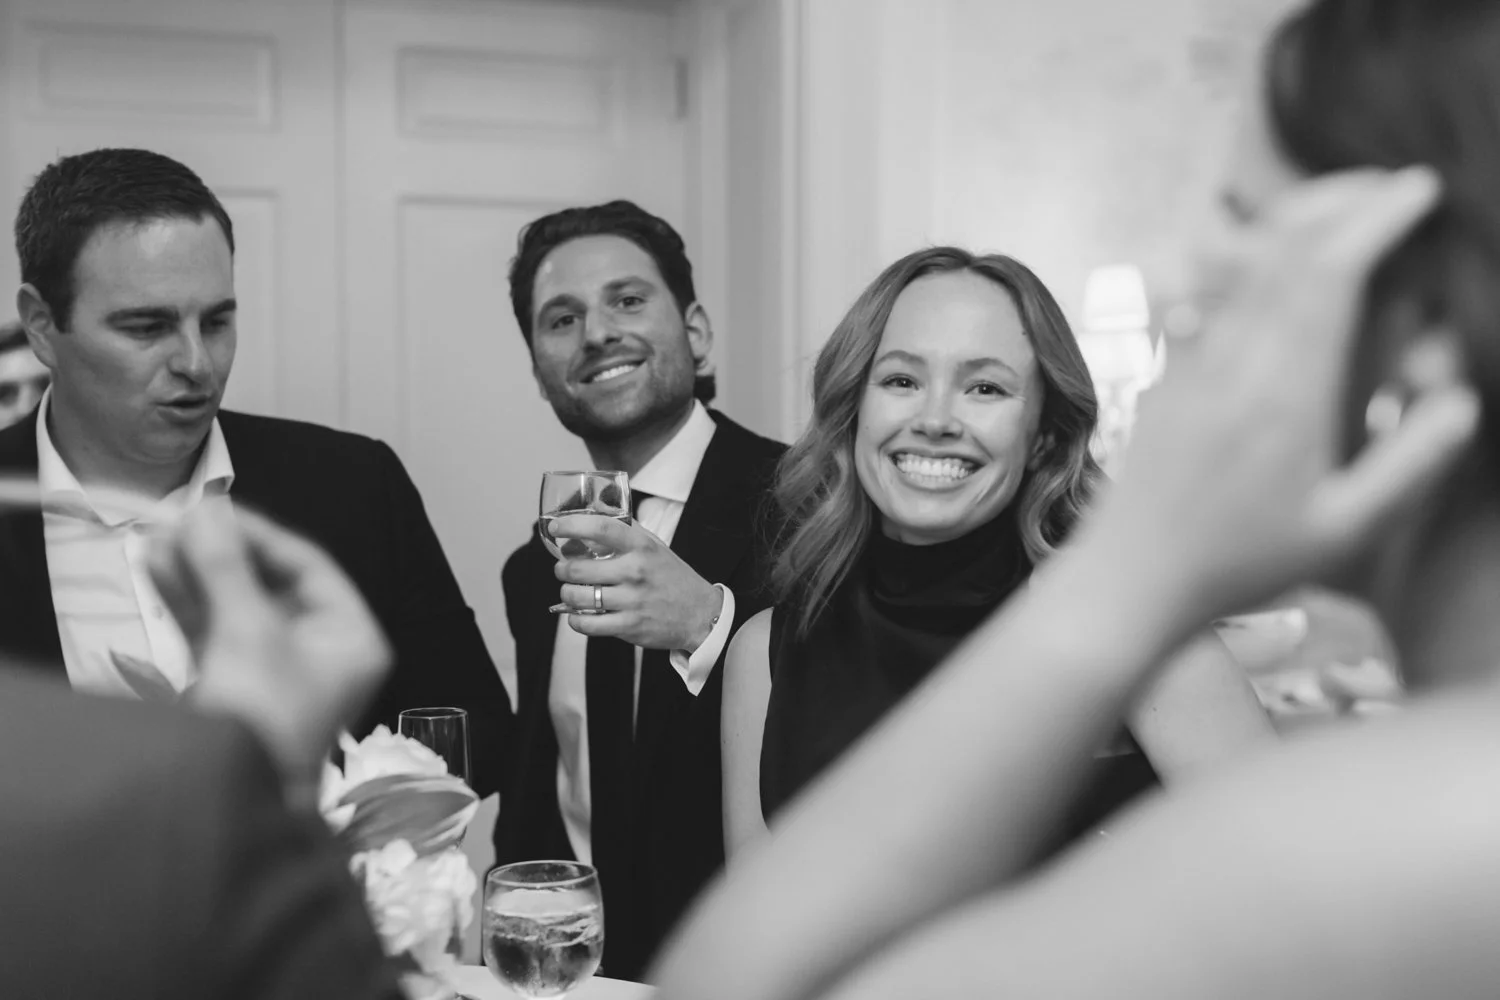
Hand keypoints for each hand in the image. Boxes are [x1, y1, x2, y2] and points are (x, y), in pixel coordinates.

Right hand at [146, 502, 391, 786]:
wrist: (226, 801)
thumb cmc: (261, 713)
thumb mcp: (247, 631)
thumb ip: (226, 567)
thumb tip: (207, 511)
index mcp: (352, 638)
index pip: (311, 567)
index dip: (261, 534)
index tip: (215, 507)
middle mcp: (323, 652)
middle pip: (271, 584)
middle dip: (222, 553)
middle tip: (178, 520)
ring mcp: (279, 671)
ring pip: (238, 606)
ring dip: (198, 573)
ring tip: (154, 538)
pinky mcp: (238, 687)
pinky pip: (217, 632)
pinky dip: (190, 603)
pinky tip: (157, 568)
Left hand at [549, 513, 723, 650]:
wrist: (700, 614)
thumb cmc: (672, 576)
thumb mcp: (655, 546)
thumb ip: (626, 530)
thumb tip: (595, 509)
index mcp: (642, 547)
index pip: (601, 529)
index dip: (572, 526)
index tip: (556, 527)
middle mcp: (636, 572)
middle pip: (579, 569)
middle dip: (562, 569)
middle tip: (563, 569)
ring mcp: (632, 601)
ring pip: (578, 597)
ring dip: (567, 593)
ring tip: (571, 591)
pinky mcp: (629, 626)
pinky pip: (587, 625)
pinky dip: (574, 619)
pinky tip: (578, 614)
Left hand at [1075, 166, 1477, 626]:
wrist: (1129, 581)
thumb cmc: (1238, 567)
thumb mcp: (1343, 530)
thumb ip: (1409, 465)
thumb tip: (1462, 401)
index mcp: (1283, 395)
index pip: (1328, 277)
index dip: (1373, 221)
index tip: (1416, 191)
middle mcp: (1229, 365)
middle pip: (1282, 250)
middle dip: (1338, 201)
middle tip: (1387, 184)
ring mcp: (1185, 365)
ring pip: (1232, 263)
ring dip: (1284, 220)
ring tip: (1331, 205)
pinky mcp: (1158, 377)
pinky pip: (1189, 294)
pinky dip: (1226, 255)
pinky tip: (1249, 246)